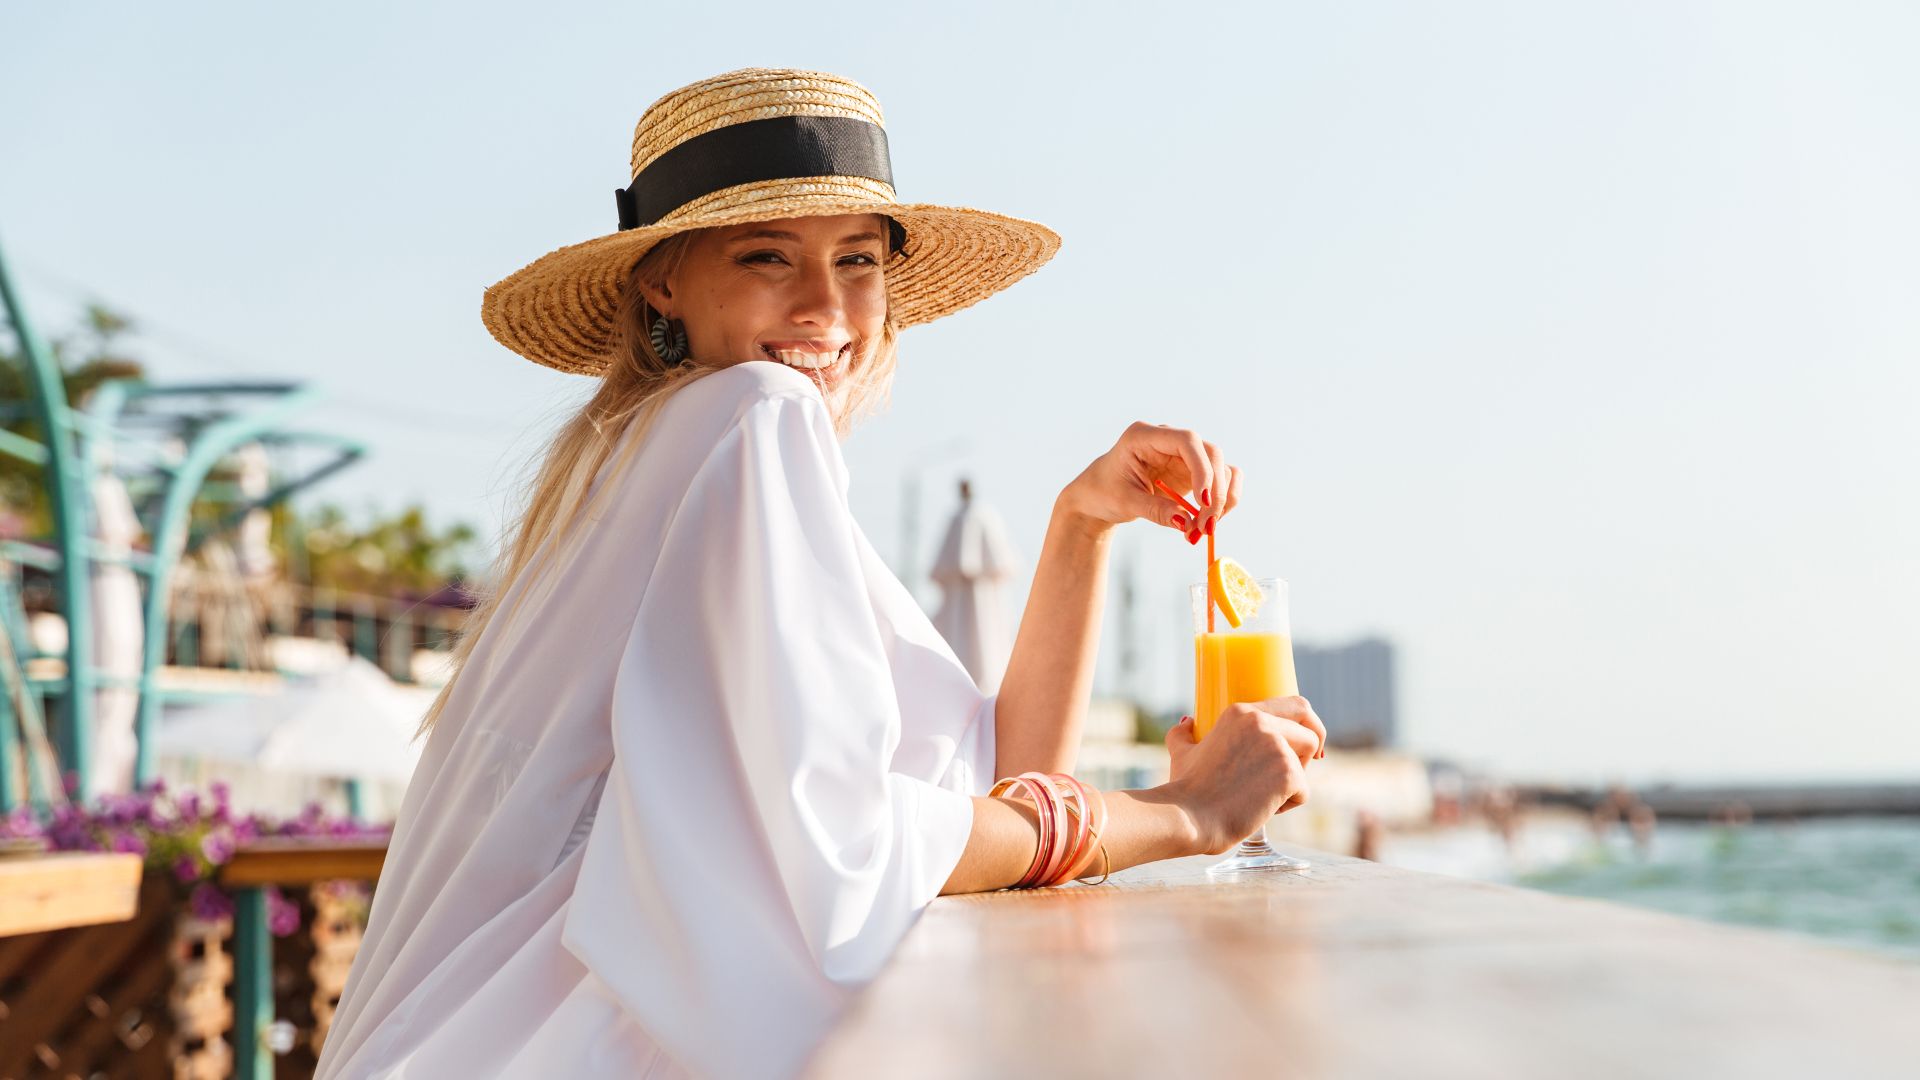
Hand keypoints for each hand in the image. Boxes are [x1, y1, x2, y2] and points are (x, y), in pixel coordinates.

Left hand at [1059, 422, 1242, 542]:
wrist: (1097, 496)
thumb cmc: (1104, 493)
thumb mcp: (1126, 503)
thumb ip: (1157, 511)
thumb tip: (1189, 524)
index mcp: (1144, 436)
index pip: (1187, 440)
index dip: (1202, 468)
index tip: (1202, 501)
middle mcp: (1169, 440)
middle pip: (1211, 454)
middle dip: (1214, 491)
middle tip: (1206, 526)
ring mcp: (1183, 454)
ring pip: (1222, 468)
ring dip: (1221, 499)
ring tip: (1204, 529)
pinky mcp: (1193, 471)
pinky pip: (1220, 480)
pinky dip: (1221, 501)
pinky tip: (1208, 522)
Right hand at [1163, 696, 1326, 854]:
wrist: (1189, 818)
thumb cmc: (1185, 790)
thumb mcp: (1181, 752)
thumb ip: (1183, 734)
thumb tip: (1186, 722)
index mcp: (1241, 712)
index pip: (1294, 705)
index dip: (1307, 723)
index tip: (1307, 741)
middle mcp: (1261, 722)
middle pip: (1309, 729)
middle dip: (1311, 749)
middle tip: (1301, 768)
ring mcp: (1277, 746)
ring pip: (1308, 761)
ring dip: (1295, 780)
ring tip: (1264, 796)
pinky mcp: (1288, 773)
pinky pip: (1304, 791)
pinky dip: (1288, 805)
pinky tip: (1263, 810)